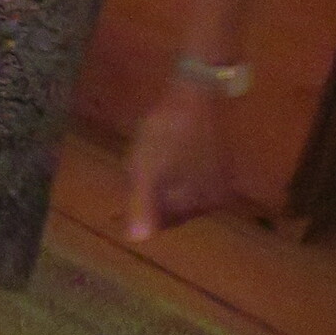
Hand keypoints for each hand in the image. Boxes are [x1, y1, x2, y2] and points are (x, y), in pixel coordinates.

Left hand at [124, 84, 233, 239]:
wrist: (194, 94)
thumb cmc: (167, 132)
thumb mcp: (145, 169)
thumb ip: (142, 205)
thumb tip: (136, 241)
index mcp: (200, 202)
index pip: (163, 221)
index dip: (138, 213)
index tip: (116, 205)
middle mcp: (215, 197)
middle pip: (172, 208)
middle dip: (150, 198)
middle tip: (130, 177)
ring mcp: (219, 180)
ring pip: (179, 193)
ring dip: (160, 186)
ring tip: (143, 164)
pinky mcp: (217, 163)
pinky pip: (188, 177)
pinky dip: (172, 172)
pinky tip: (160, 154)